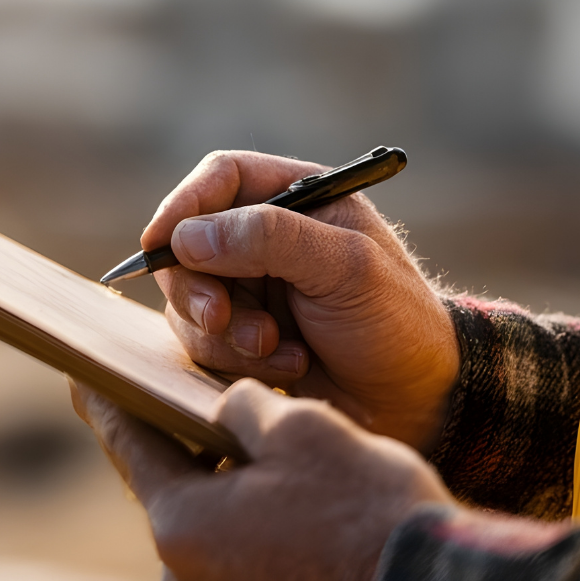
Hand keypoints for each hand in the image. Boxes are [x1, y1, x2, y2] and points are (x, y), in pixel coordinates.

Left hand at [71, 378, 450, 580]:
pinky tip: (335, 568)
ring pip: (231, 567)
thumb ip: (246, 409)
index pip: (134, 451)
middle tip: (272, 457)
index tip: (86, 381)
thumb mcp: (307, 429)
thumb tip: (227, 412)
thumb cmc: (368, 515)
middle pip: (189, 515)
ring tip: (323, 518)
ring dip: (258, 538)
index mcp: (181, 526)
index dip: (114, 408)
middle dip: (218, 480)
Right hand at [143, 150, 456, 447]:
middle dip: (197, 287)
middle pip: (187, 243)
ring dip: (226, 334)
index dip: (183, 205)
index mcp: (298, 198)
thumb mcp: (345, 268)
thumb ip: (269, 239)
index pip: (220, 179)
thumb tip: (186, 235)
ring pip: (189, 301)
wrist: (419, 401)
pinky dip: (239, 362)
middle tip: (221, 318)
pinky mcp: (243, 339)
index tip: (160, 243)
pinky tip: (290, 369)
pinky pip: (205, 345)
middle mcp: (266, 239)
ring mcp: (251, 290)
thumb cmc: (396, 322)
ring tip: (279, 353)